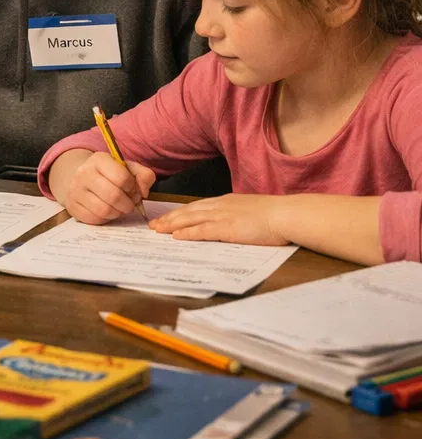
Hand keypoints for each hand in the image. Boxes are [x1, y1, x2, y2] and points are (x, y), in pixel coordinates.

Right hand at [62, 150, 154, 224]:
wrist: (83, 178)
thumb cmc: (110, 174)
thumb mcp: (128, 168)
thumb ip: (144, 175)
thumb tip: (144, 192)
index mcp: (99, 159)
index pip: (122, 177)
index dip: (132, 187)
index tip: (132, 189)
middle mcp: (84, 173)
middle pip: (114, 196)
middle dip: (128, 204)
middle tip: (129, 204)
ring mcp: (75, 190)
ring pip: (104, 210)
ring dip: (117, 213)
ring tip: (119, 208)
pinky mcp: (72, 206)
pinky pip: (94, 219)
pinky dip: (105, 219)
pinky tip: (107, 211)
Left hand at [149, 193, 289, 245]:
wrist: (286, 214)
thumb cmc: (274, 214)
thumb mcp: (250, 210)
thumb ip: (236, 214)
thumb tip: (230, 222)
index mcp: (225, 202)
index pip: (196, 207)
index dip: (179, 212)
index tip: (166, 217)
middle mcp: (219, 206)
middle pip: (188, 211)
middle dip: (169, 218)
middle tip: (153, 225)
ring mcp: (222, 216)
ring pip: (190, 219)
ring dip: (172, 225)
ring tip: (157, 230)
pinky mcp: (228, 229)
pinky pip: (202, 231)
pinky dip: (187, 233)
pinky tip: (176, 237)